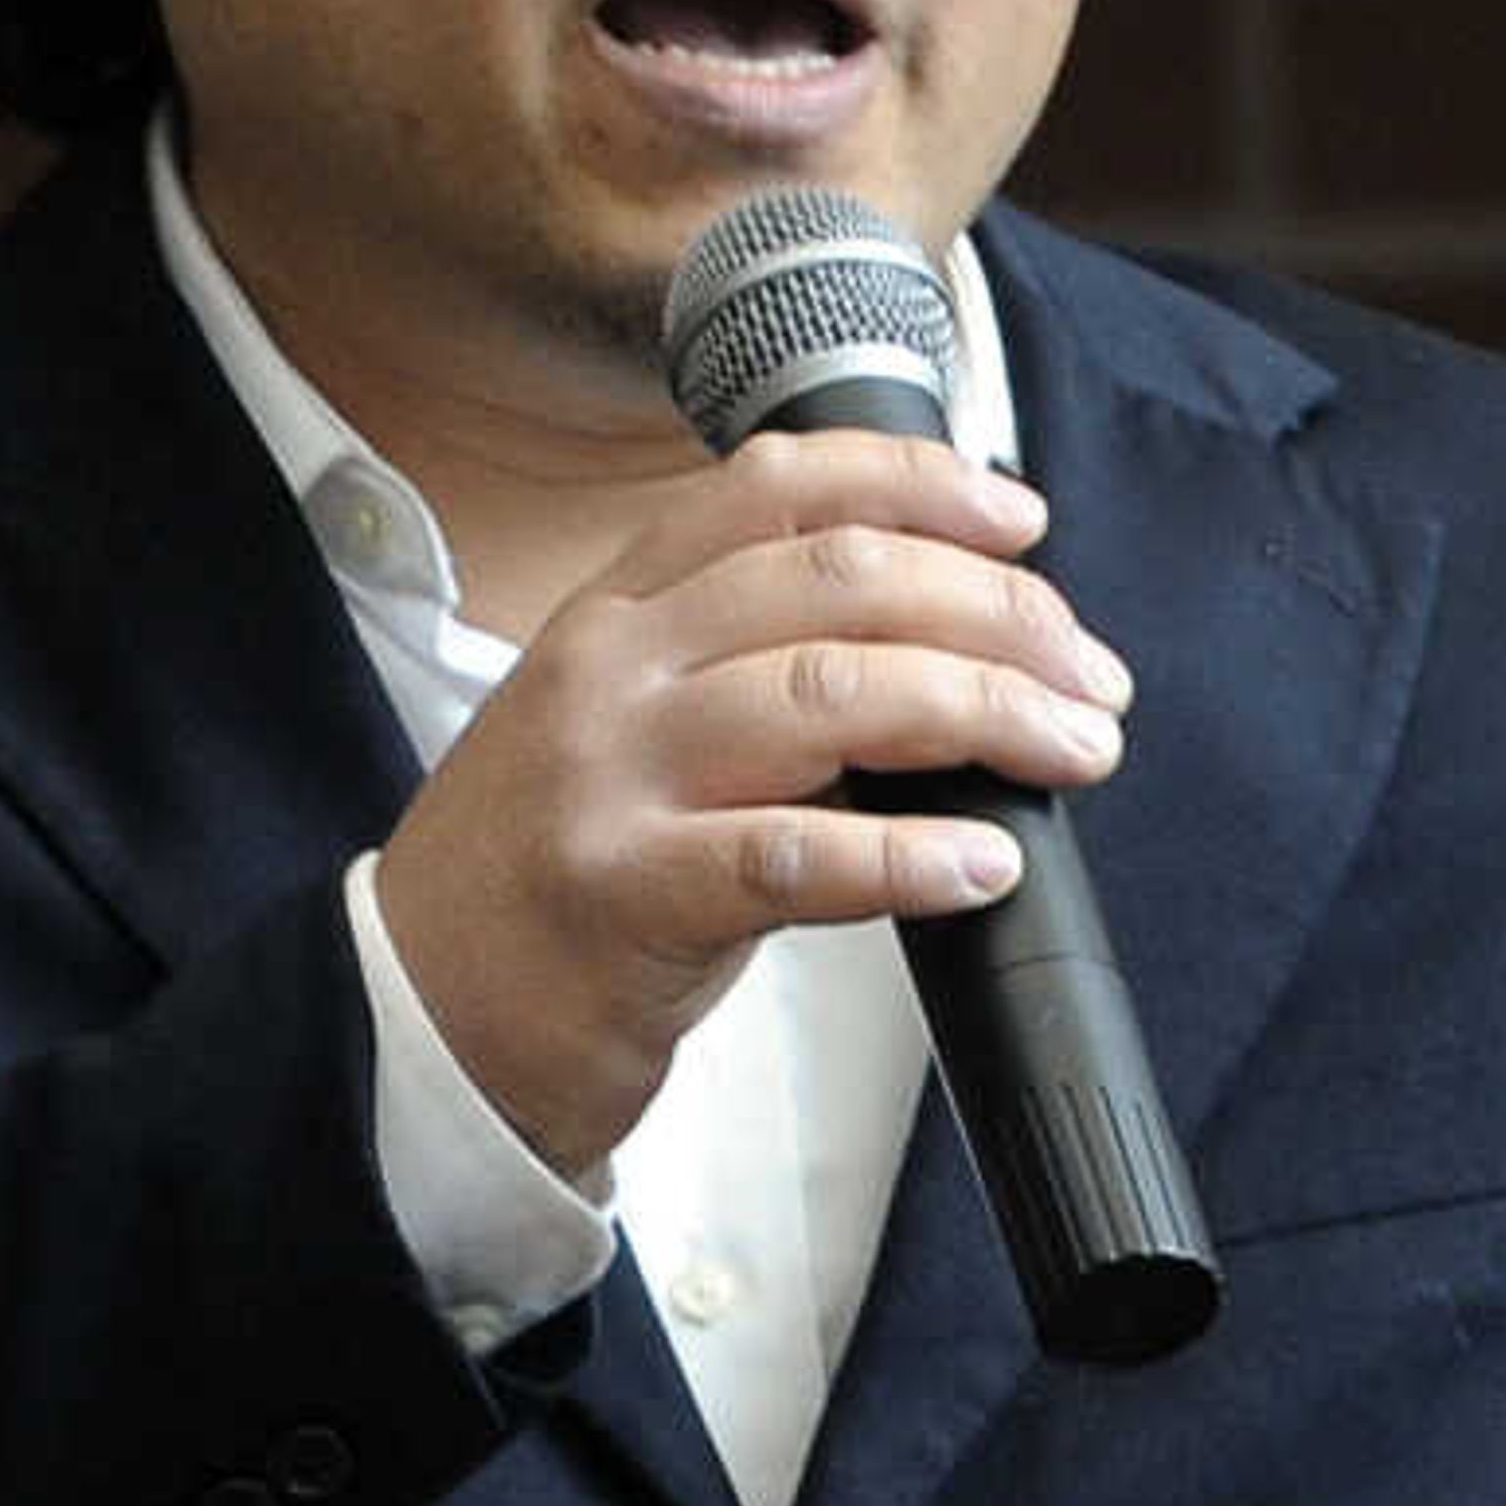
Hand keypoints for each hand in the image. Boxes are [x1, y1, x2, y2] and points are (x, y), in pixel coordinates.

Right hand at [373, 429, 1131, 1175]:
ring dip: (987, 712)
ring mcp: (613, 776)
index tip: (1022, 522)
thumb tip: (942, 653)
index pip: (778, 489)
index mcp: (618, 609)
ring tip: (1075, 748)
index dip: (921, 486)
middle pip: (840, 582)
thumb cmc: (549, 881)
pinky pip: (796, 857)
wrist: (415, 1019)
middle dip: (999, 615)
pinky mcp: (625, 894)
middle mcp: (613, 668)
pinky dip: (910, 856)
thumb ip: (748, 672)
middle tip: (1090, 677)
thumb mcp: (628, 732)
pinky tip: (984, 865)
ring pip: (836, 694)